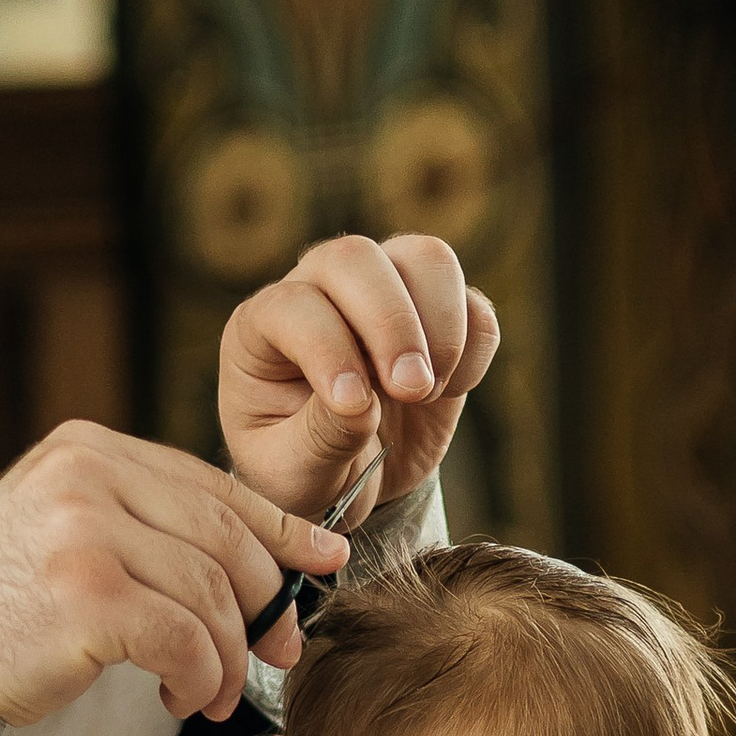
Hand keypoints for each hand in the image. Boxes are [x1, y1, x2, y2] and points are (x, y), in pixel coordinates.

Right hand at [0, 421, 348, 726]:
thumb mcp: (67, 538)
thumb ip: (144, 526)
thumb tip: (267, 555)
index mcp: (87, 450)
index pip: (210, 484)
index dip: (278, 527)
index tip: (324, 559)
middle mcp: (86, 477)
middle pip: (225, 536)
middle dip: (267, 601)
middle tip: (278, 652)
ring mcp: (84, 532)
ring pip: (212, 593)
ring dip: (229, 657)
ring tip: (214, 694)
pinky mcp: (87, 596)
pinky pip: (187, 639)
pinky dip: (202, 678)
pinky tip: (187, 700)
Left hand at [221, 234, 498, 520]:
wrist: (348, 477)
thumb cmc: (302, 470)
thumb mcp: (293, 473)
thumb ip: (319, 436)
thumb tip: (362, 402)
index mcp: (261, 327)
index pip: (293, 305)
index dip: (329, 348)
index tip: (356, 406)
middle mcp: (319, 291)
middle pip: (356, 257)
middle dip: (392, 324)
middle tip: (411, 392)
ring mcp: (384, 293)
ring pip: (425, 258)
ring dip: (441, 325)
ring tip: (427, 393)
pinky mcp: (438, 314)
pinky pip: (473, 301)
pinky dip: (474, 346)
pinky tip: (450, 391)